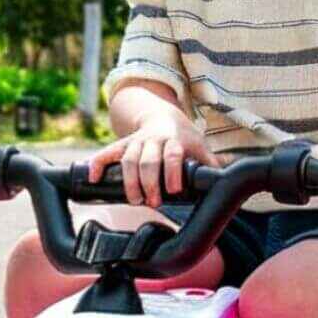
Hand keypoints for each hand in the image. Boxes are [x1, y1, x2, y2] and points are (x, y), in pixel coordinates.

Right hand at [87, 112, 215, 206]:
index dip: (172, 172)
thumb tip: (224, 182)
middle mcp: (154, 139)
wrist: (163, 115)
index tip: (173, 191)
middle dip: (149, 183)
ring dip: (129, 181)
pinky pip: (106, 153)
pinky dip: (97, 164)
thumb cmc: (184, 137)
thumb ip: (209, 164)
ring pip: (128, 159)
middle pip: (147, 160)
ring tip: (134, 200)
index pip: (173, 155)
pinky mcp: (122, 145)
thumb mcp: (200, 146)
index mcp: (175, 140)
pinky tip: (93, 179)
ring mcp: (136, 141)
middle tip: (152, 203)